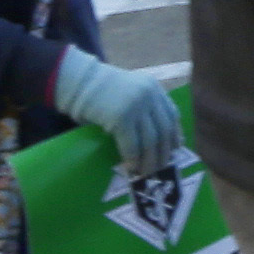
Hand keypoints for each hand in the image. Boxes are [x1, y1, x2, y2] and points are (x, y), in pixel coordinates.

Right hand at [50, 48, 183, 175]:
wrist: (80, 81)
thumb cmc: (102, 90)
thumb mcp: (130, 91)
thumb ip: (144, 107)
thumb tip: (156, 140)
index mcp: (153, 87)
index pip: (172, 114)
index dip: (174, 134)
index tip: (174, 150)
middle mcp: (149, 95)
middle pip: (164, 130)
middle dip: (163, 152)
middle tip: (160, 168)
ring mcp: (136, 106)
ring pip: (150, 141)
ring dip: (149, 161)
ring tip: (145, 172)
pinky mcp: (121, 117)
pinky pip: (132, 145)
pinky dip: (132, 159)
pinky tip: (130, 168)